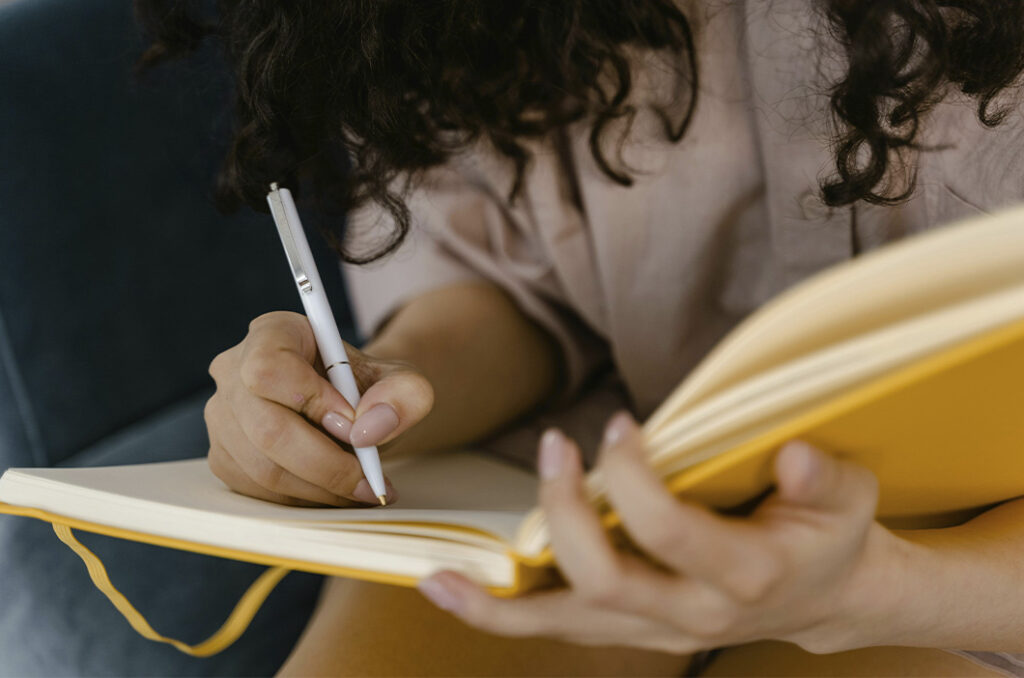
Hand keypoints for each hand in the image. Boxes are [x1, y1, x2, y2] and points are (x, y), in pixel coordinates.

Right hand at [205, 311, 432, 506]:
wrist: (356, 413)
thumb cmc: (372, 390)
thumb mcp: (403, 383)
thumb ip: (403, 395)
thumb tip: (370, 428)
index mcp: (273, 333)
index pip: (271, 368)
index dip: (313, 402)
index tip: (355, 424)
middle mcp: (235, 370)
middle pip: (266, 429)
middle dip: (326, 464)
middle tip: (369, 481)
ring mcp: (223, 416)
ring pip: (263, 469)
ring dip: (320, 489)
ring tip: (361, 489)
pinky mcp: (224, 456)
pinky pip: (258, 491)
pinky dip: (304, 500)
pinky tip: (334, 491)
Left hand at [418, 413, 901, 653]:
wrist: (823, 596)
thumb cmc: (828, 535)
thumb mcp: (848, 497)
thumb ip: (823, 478)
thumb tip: (792, 457)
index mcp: (747, 576)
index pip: (671, 533)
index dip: (634, 479)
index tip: (620, 426)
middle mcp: (693, 615)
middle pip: (606, 579)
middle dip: (566, 510)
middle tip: (555, 446)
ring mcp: (656, 630)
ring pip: (567, 622)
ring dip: (503, 597)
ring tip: (442, 574)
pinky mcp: (629, 628)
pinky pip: (558, 628)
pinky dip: (501, 614)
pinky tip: (453, 591)